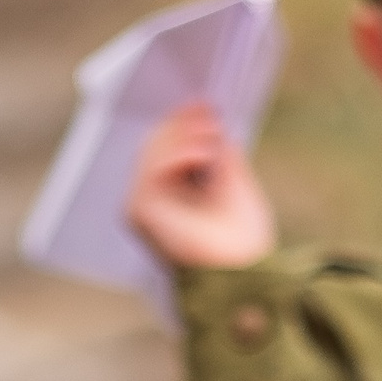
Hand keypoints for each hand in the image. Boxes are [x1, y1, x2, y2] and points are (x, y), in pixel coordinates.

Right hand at [127, 103, 275, 269]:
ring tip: (213, 137)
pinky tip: (204, 154)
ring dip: (185, 135)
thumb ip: (220, 154)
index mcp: (170, 198)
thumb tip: (210, 119)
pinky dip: (179, 153)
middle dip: (183, 124)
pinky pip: (152, 168)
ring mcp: (141, 208)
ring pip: (151, 151)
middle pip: (154, 145)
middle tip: (210, 112)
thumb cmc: (241, 242)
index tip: (206, 105)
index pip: (164, 149)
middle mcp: (149, 203)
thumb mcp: (235, 184)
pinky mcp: (139, 211)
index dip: (182, 123)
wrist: (242, 275)